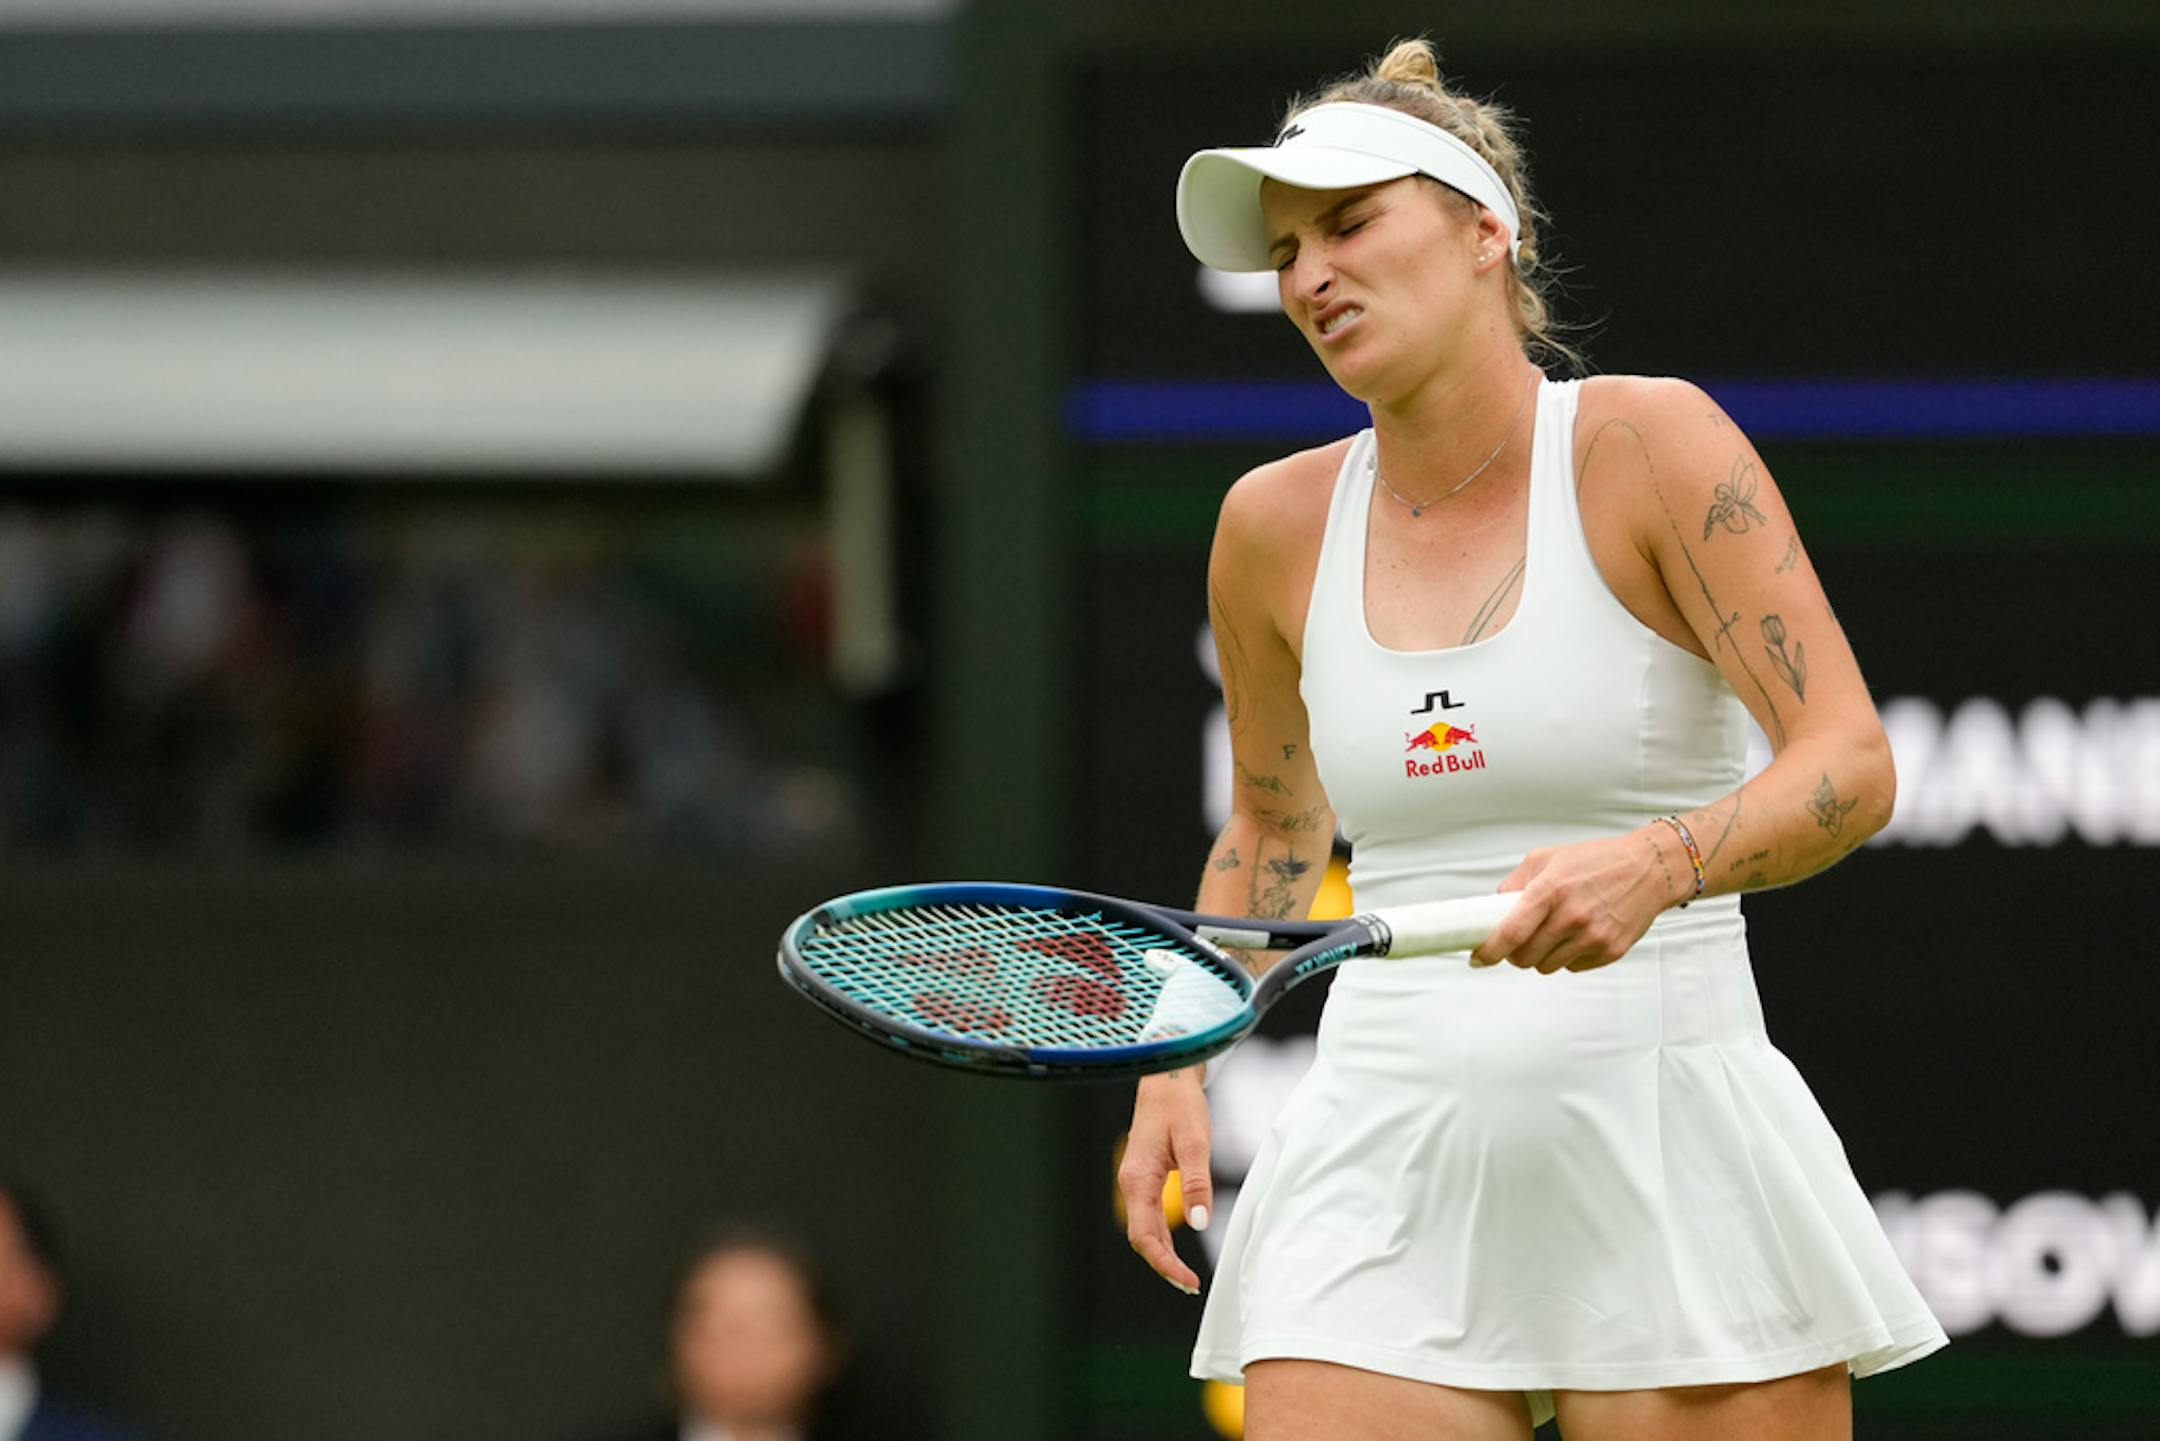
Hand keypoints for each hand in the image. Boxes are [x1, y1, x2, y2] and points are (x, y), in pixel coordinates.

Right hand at [1117, 1068, 1212, 1294]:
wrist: (1166, 1078)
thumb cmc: (1180, 1106)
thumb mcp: (1195, 1142)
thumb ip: (1197, 1183)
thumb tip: (1198, 1223)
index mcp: (1139, 1179)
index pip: (1144, 1235)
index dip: (1164, 1263)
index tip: (1187, 1280)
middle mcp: (1132, 1183)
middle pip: (1142, 1237)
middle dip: (1164, 1265)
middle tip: (1191, 1286)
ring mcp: (1136, 1180)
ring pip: (1144, 1228)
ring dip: (1163, 1253)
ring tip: (1186, 1275)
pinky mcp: (1145, 1176)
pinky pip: (1149, 1215)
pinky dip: (1161, 1236)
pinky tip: (1176, 1247)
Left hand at [1468, 828, 1680, 973]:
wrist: (1649, 868)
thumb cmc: (1596, 860)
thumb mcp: (1546, 857)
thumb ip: (1515, 883)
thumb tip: (1493, 909)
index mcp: (1550, 890)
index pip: (1510, 932)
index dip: (1489, 951)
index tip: (1478, 958)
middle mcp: (1571, 916)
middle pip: (1524, 958)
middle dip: (1514, 953)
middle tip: (1519, 941)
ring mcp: (1592, 937)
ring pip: (1546, 967)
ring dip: (1541, 956)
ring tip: (1553, 933)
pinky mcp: (1610, 951)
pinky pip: (1573, 967)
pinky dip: (1568, 957)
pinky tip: (1577, 935)